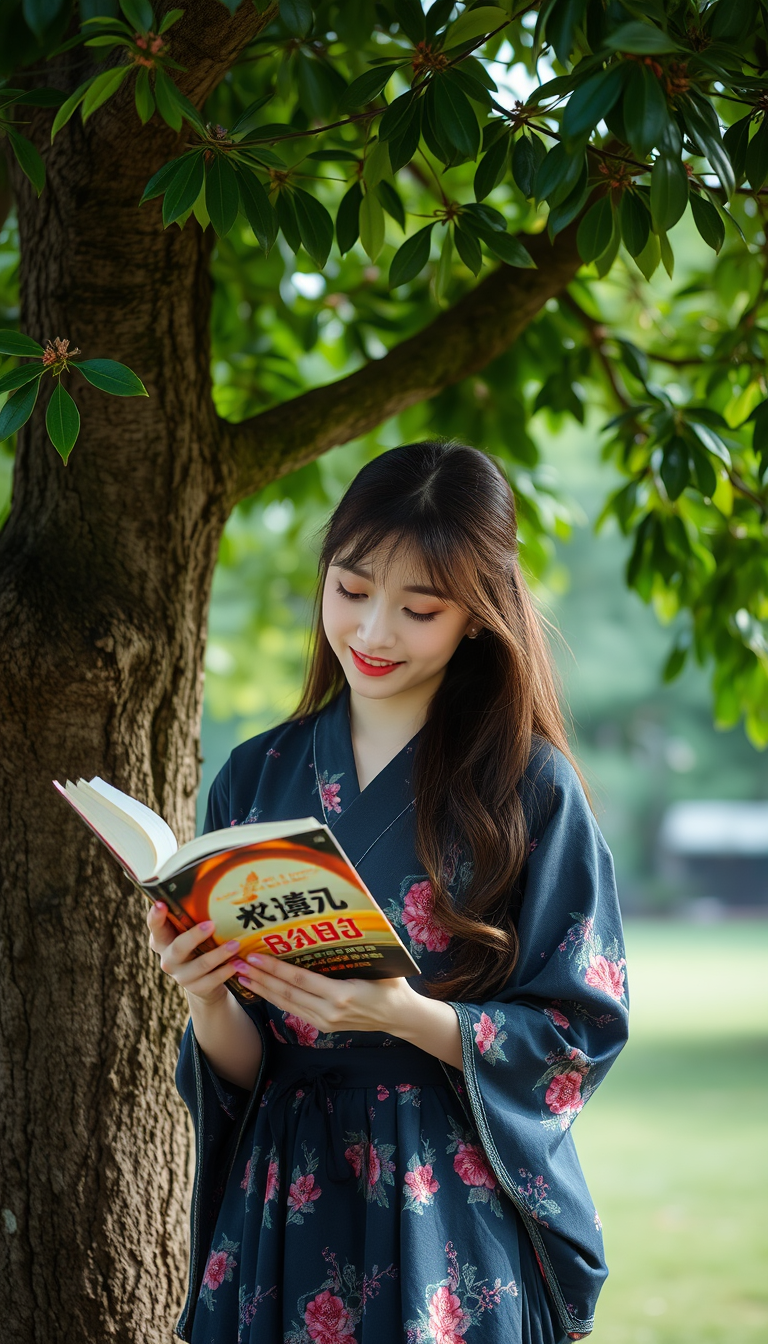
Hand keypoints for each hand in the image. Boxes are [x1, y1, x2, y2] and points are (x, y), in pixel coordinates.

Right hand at [146, 901, 244, 1006]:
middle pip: (178, 947)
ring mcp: (181, 975)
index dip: (156, 916)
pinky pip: (212, 980)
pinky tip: (238, 964)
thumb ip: (194, 916)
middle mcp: (168, 958)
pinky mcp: (196, 988)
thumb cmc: (198, 946)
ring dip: (219, 954)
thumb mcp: (191, 932)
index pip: (155, 926)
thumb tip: (213, 877)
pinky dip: (226, 971)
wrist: (203, 982)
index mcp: (162, 940)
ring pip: (199, 965)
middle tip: (211, 924)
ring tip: (235, 944)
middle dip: (194, 936)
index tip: (160, 904)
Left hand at [232, 952, 418, 1035]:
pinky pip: (293, 1011)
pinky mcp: (322, 1026)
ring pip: (285, 1005)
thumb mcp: (381, 964)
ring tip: (242, 976)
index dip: (274, 969)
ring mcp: (325, 1022)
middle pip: (286, 994)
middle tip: (236, 964)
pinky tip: (262, 989)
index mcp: (341, 995)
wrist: (401, 1018)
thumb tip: (345, 918)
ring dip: (262, 990)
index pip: (299, 980)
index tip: (254, 956)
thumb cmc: (392, 986)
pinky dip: (274, 999)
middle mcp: (329, 1012)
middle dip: (260, 978)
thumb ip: (361, 946)